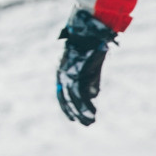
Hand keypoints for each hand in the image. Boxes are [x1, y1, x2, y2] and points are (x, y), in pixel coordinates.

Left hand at [55, 10, 116, 124]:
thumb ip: (90, 80)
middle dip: (76, 113)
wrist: (88, 32)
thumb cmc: (89, 45)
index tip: (73, 118)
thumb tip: (92, 95)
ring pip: (74, 100)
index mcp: (63, 72)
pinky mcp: (77, 74)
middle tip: (86, 123)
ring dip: (83, 112)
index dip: (67, 107)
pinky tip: (93, 112)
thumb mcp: (89, 66)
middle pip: (67, 99)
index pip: (62, 94)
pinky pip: (80, 94)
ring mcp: (69, 75)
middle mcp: (63, 75)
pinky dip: (87, 105)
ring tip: (91, 122)